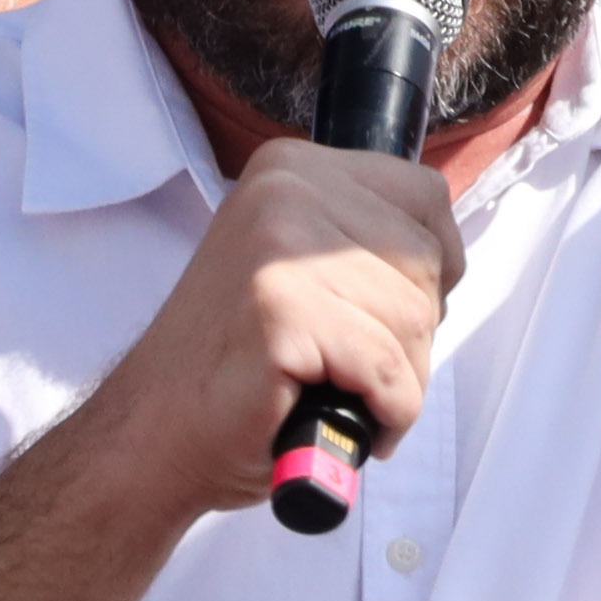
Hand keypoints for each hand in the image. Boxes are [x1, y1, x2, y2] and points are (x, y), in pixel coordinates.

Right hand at [87, 141, 461, 520]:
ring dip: (398, 380)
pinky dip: (385, 412)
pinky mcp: (281, 311)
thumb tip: (446, 259)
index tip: (389, 313)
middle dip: (413, 333)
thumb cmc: (240, 365)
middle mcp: (286, 188)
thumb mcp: (302, 266)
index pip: (426, 197)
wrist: (154, 433)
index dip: (431, 269)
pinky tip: (340, 417)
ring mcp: (280, 248)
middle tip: (355, 368)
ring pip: (414, 318)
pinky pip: (388, 369)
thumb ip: (363, 241)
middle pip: (427, 261)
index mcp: (293, 168)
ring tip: (341, 393)